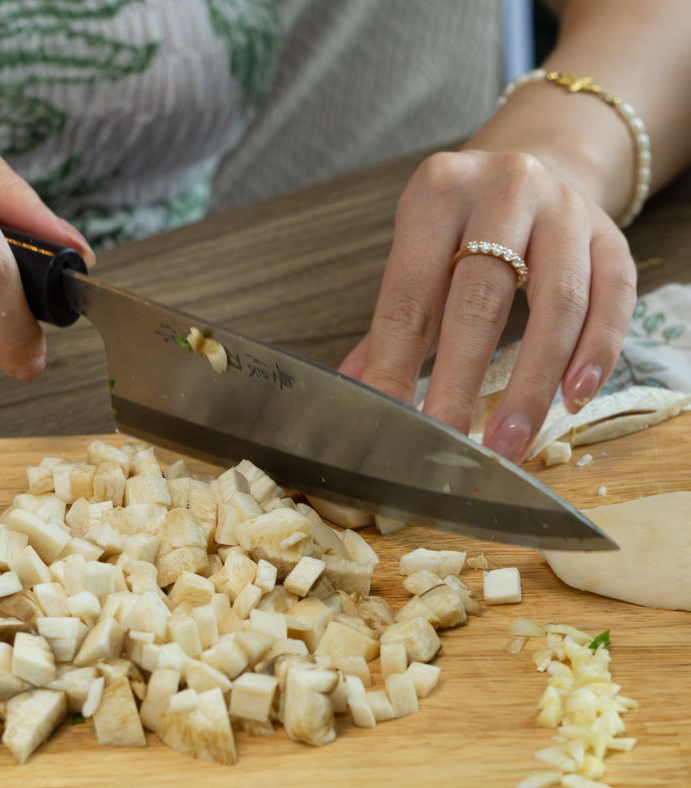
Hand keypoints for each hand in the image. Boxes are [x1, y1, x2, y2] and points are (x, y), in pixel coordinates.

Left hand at [339, 149, 636, 461]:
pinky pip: (614, 299)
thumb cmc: (467, 231)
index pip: (410, 296)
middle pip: (481, 299)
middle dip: (461, 383)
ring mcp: (566, 210)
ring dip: (533, 383)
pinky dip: (597, 353)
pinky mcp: (612, 236)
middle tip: (450, 445)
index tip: (391, 423)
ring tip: (511, 441)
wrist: (542, 160)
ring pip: (558, 304)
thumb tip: (355, 394)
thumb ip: (391, 327)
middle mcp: (505, 189)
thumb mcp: (419, 257)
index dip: (397, 366)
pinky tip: (575, 397)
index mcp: (437, 195)